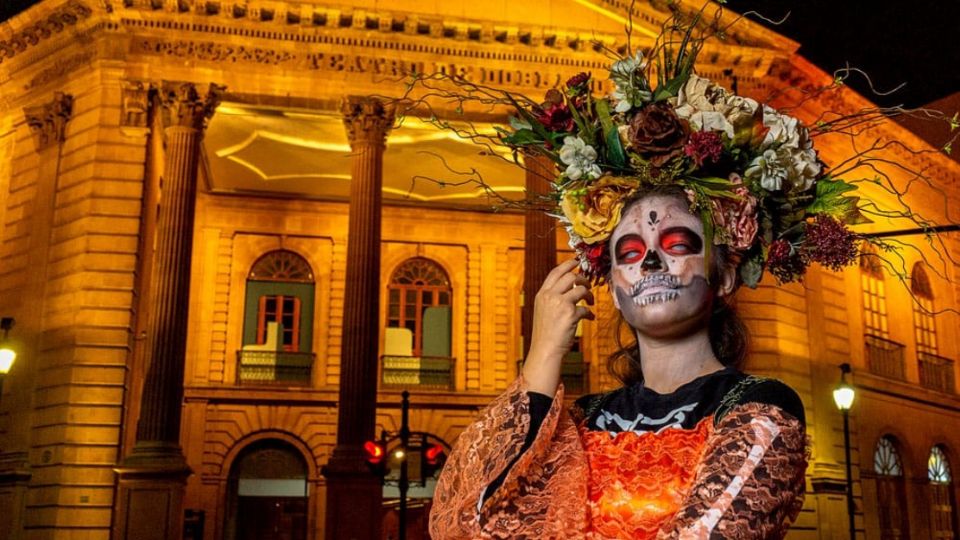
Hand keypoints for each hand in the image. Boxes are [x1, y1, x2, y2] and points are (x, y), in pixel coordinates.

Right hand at [522, 259, 594, 394]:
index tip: (576, 261)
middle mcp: (549, 296)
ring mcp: (559, 304)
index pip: (555, 272)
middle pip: (570, 277)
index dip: (567, 265)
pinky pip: (585, 308)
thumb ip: (552, 298)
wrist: (545, 350)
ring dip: (588, 294)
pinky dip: (589, 313)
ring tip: (589, 302)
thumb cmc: (545, 333)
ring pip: (580, 289)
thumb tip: (570, 287)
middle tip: (588, 285)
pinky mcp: (570, 314)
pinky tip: (589, 318)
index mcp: (542, 294)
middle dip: (582, 279)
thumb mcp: (543, 310)